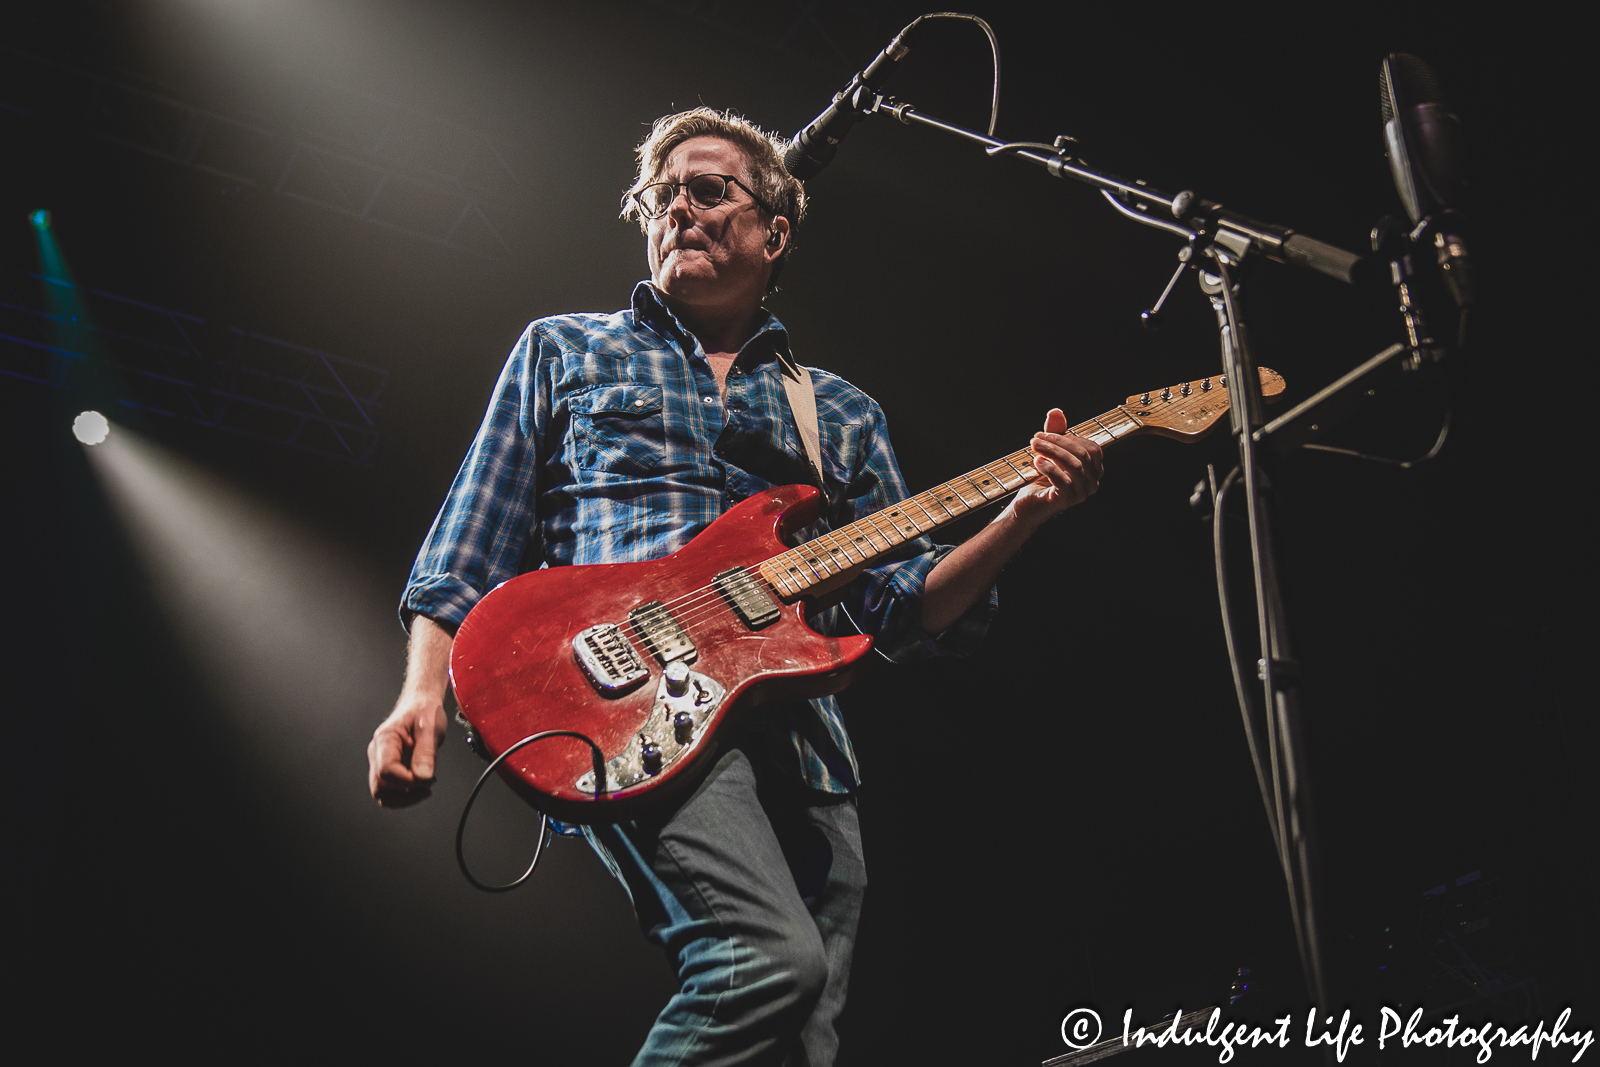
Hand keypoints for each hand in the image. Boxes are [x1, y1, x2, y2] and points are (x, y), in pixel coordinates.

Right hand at [367, 694, 447, 807]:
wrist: (421, 704)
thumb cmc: (424, 710)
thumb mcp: (431, 727)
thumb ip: (426, 751)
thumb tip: (423, 776)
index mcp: (385, 740)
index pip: (386, 770)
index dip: (407, 780)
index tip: (427, 778)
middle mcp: (378, 753)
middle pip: (380, 786)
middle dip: (405, 793)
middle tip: (427, 785)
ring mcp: (381, 761)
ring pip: (382, 792)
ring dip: (404, 797)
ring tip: (425, 788)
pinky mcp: (389, 767)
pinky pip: (390, 789)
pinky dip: (405, 794)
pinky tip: (421, 787)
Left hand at [1011, 408, 1103, 527]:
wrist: (1027, 504)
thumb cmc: (1041, 478)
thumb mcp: (1049, 451)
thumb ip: (1055, 432)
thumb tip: (1056, 411)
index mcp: (1094, 471)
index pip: (1093, 449)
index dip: (1071, 438)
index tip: (1046, 434)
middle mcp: (1092, 483)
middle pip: (1082, 455)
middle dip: (1058, 442)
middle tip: (1036, 438)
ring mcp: (1082, 493)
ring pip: (1074, 466)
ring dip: (1052, 452)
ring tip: (1034, 446)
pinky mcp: (1067, 501)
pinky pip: (1064, 481)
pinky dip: (1049, 468)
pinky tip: (1037, 462)